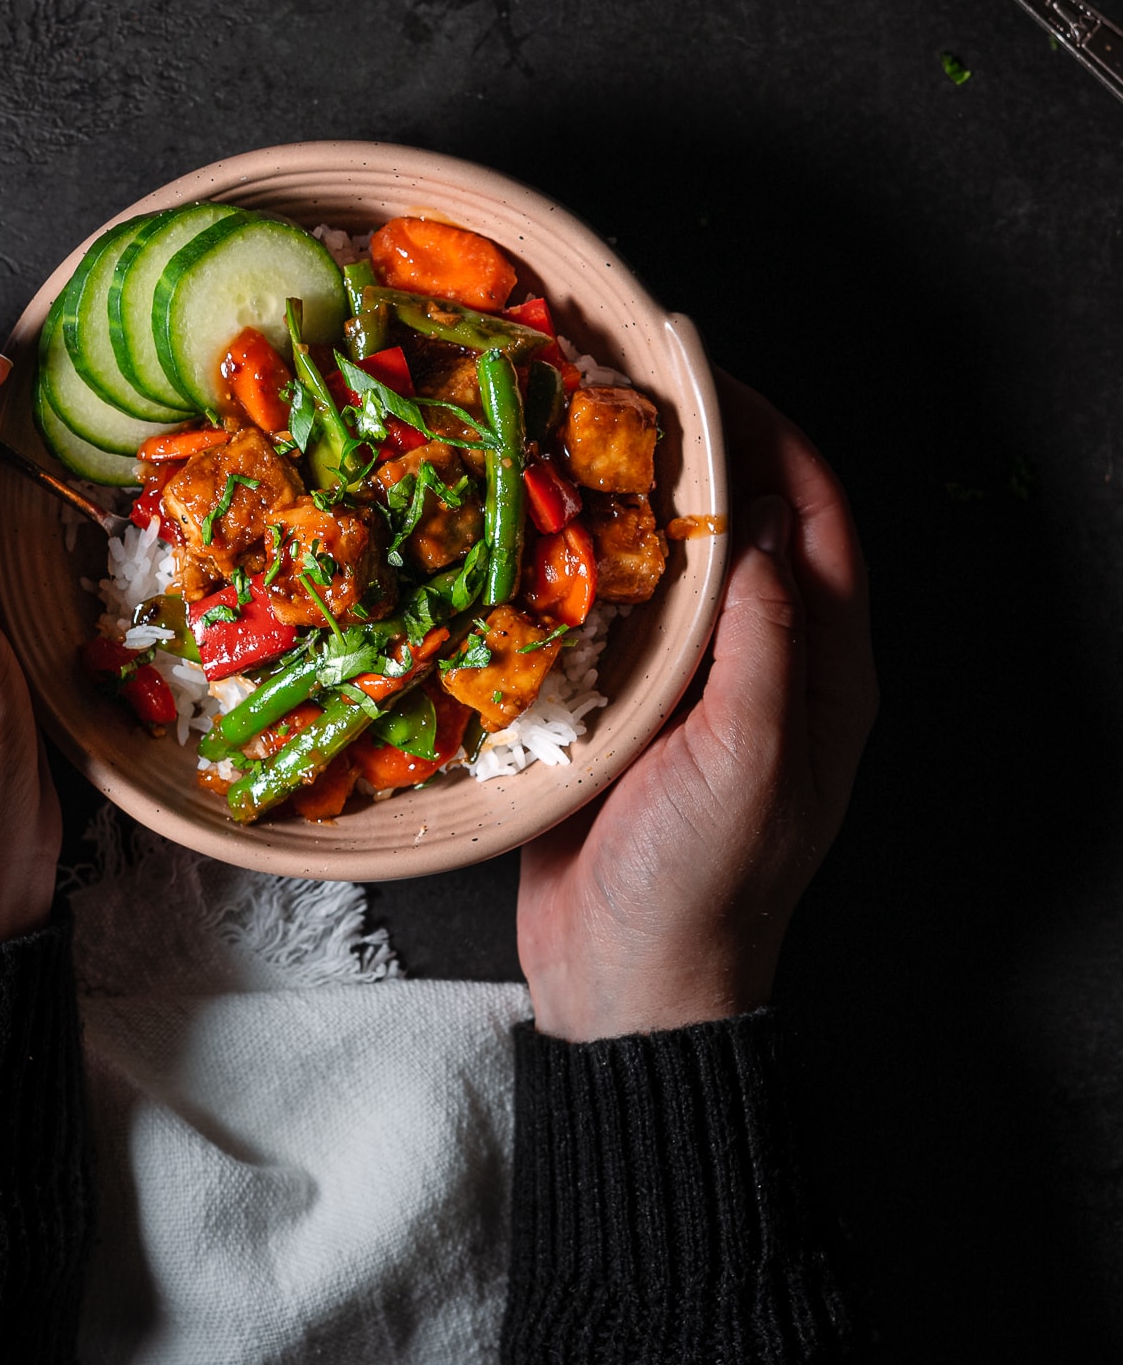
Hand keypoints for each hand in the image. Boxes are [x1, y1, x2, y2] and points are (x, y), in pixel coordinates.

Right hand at [516, 373, 876, 1042]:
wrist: (626, 985)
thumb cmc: (705, 882)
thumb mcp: (751, 756)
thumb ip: (769, 641)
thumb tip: (769, 523)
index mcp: (824, 673)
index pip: (821, 522)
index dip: (777, 440)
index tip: (713, 379)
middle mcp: (768, 666)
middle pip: (751, 526)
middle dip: (703, 452)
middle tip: (632, 391)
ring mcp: (694, 685)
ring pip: (679, 563)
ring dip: (637, 500)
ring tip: (580, 438)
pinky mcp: (625, 708)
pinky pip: (615, 612)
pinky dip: (587, 562)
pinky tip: (539, 530)